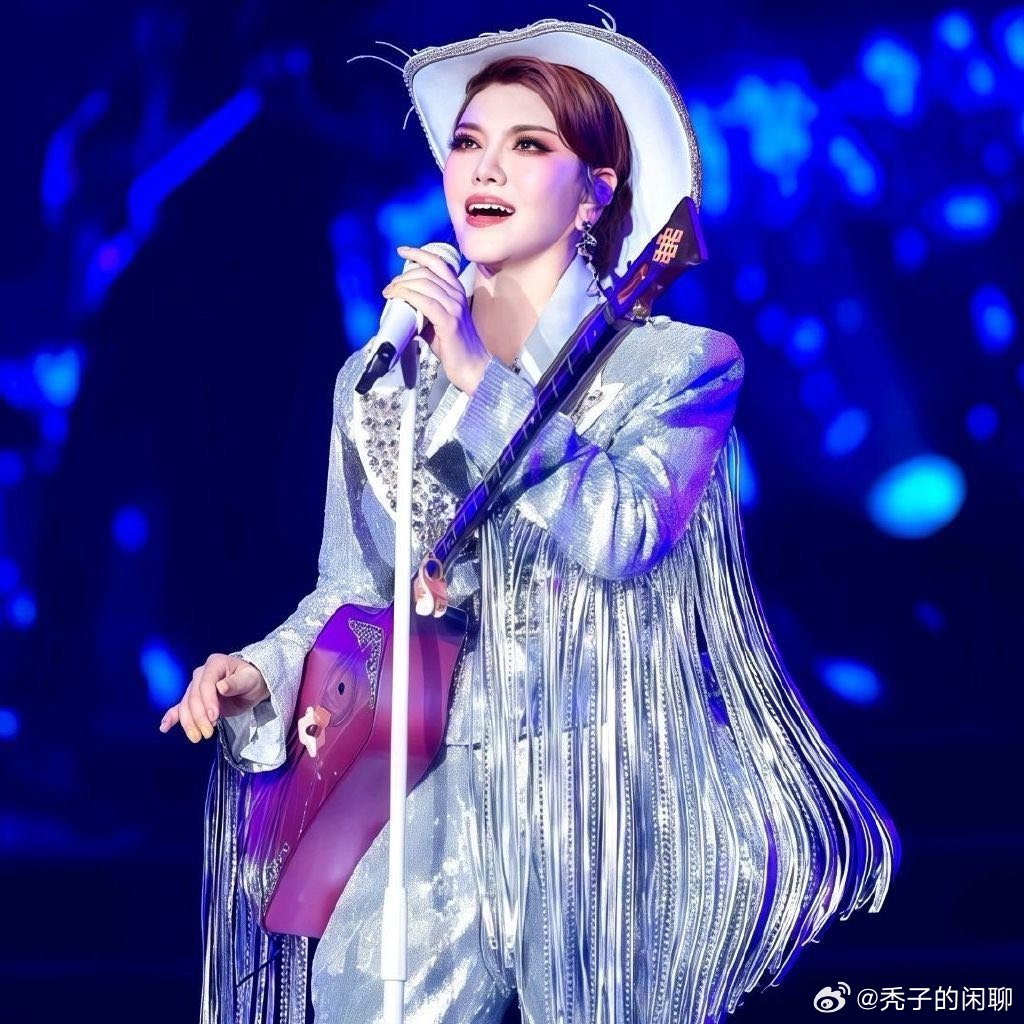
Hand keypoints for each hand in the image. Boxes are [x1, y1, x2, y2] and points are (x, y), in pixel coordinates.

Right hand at [158, 653, 269, 743]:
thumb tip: (221, 686)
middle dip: (199, 717)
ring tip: (198, 737)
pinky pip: (179, 708)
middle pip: (193, 697)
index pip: (205, 684)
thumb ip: (236, 683)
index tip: (214, 717)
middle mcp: (201, 674)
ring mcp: (195, 686)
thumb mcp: (249, 680)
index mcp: (214, 664)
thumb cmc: (252, 680)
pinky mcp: (194, 700)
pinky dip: (172, 717)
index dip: (207, 701)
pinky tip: (164, 727)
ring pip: (185, 705)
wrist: (252, 685)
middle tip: (209, 732)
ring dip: (189, 722)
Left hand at [382, 245, 490, 393]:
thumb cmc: (455, 348)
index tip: (402, 251)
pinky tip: (398, 298)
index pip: (438, 263)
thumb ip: (423, 311)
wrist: (473, 367)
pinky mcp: (449, 322)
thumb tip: (403, 306)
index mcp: (457, 293)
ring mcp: (454, 308)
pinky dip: (408, 296)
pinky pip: (425, 302)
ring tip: (390, 293)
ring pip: (425, 284)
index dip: (419, 253)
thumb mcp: (438, 323)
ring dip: (402, 285)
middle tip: (390, 286)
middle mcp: (457, 296)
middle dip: (403, 276)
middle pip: (427, 273)